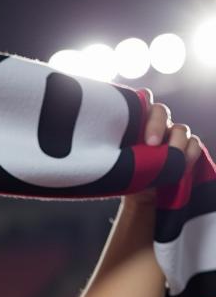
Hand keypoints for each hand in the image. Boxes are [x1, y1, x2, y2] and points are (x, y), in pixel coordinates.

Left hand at [123, 94, 203, 211]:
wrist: (137, 193)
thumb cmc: (122, 174)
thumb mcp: (114, 163)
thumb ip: (112, 152)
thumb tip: (101, 152)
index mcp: (135, 122)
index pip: (140, 103)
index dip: (140, 107)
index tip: (132, 124)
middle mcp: (154, 124)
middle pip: (160, 111)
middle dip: (156, 125)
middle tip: (150, 144)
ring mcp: (172, 134)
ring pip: (180, 129)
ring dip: (176, 143)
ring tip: (168, 160)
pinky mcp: (186, 147)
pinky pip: (193, 144)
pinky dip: (189, 153)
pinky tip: (181, 165)